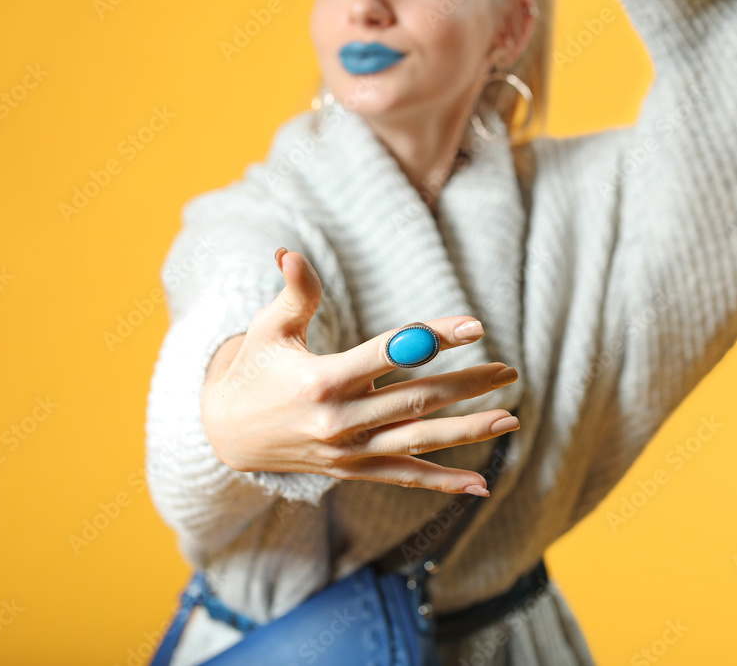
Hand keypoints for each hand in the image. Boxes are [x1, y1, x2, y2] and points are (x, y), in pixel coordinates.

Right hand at [200, 247, 519, 495]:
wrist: (226, 434)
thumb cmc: (254, 370)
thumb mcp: (269, 329)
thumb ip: (294, 293)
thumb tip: (291, 253)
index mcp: (322, 380)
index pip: (388, 354)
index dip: (433, 339)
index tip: (474, 327)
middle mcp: (339, 420)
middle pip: (415, 400)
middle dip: (466, 385)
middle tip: (508, 371)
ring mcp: (348, 451)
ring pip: (417, 441)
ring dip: (467, 432)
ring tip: (510, 420)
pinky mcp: (352, 470)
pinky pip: (403, 476)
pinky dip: (442, 482)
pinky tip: (481, 484)